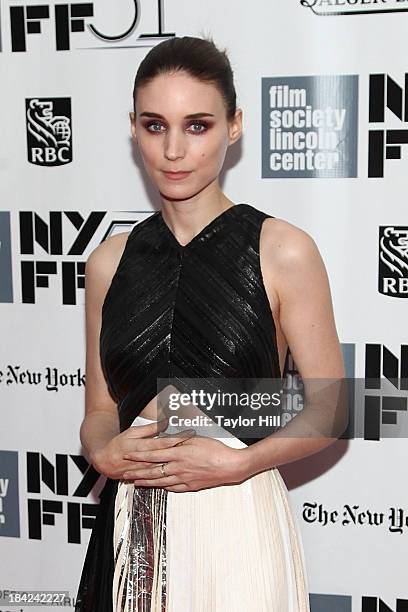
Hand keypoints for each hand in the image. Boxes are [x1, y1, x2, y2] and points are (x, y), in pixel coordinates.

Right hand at [91, 418, 195, 479]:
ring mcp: (144, 470)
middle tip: (195, 448)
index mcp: (141, 447)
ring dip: (177, 465)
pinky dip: (169, 477)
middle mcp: (143, 460)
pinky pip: (158, 478)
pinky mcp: (144, 477)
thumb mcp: (132, 432)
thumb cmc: (119, 444)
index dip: (177, 438)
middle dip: (181, 452)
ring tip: (190, 462)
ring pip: (164, 468)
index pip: (163, 442)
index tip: (189, 434)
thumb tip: (165, 422)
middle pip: (166, 456)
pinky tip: (179, 476)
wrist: (106, 461)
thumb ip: (150, 429)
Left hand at [122, 434, 248, 491]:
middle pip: (153, 470)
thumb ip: (179, 440)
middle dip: (137, 471)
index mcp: (178, 454)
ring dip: (146, 481)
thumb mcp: (195, 439)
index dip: (139, 455)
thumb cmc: (215, 449)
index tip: (128, 454)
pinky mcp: (191, 486)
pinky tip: (157, 487)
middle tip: (125, 473)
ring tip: (135, 482)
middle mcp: (178, 468)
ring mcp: (184, 479)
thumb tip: (167, 439)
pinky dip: (163, 487)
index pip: (153, 454)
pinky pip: (173, 488)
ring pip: (160, 481)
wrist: (230, 466)